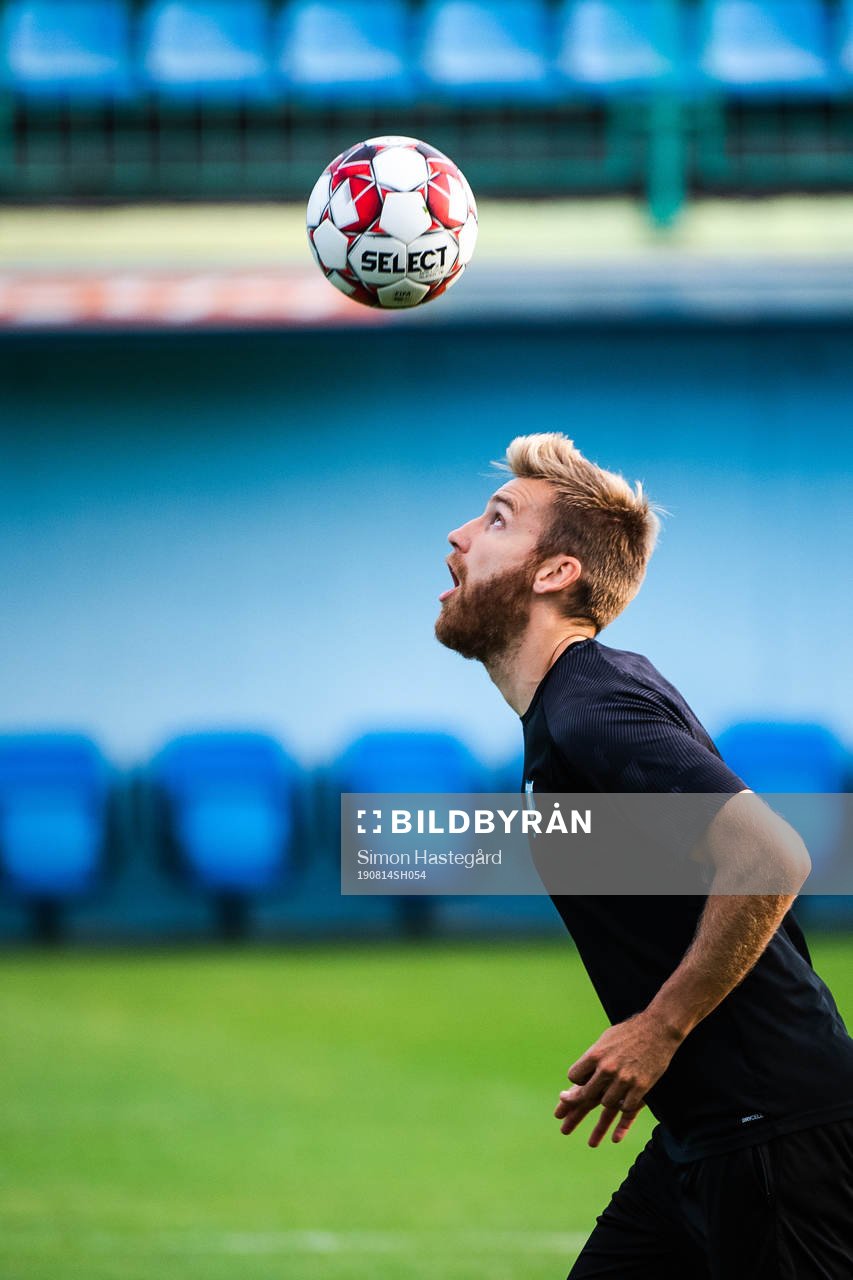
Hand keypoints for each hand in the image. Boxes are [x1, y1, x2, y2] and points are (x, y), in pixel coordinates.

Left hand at [554, 1011, 682, 1146]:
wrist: (658, 1028)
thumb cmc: (630, 1032)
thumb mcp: (606, 1039)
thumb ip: (593, 1056)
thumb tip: (581, 1072)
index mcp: (595, 1055)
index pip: (574, 1076)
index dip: (575, 1082)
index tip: (577, 1086)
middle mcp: (607, 1069)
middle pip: (586, 1095)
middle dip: (576, 1107)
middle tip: (564, 1121)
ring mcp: (624, 1080)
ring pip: (606, 1105)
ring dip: (604, 1110)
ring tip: (596, 1129)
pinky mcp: (641, 1087)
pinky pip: (627, 1109)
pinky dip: (623, 1117)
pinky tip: (617, 1128)